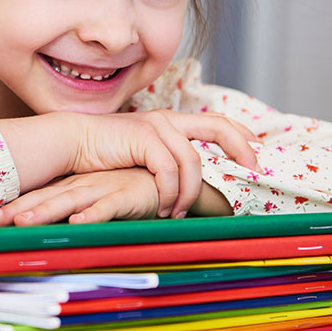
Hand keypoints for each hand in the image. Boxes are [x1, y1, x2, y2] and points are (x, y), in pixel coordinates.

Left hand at [0, 169, 159, 226]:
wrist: (169, 178)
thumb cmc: (131, 188)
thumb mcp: (97, 199)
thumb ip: (77, 209)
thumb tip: (51, 226)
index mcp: (74, 187)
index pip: (38, 196)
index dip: (13, 206)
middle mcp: (83, 187)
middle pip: (45, 199)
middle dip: (17, 210)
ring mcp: (103, 189)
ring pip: (70, 202)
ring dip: (46, 212)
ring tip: (22, 223)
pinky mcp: (127, 196)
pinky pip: (108, 207)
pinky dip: (93, 215)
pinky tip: (77, 223)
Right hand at [68, 110, 259, 218]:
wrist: (73, 143)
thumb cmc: (106, 155)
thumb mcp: (143, 156)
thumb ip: (167, 163)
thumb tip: (193, 185)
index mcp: (172, 121)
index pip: (218, 121)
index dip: (242, 136)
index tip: (258, 156)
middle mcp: (168, 119)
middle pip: (219, 127)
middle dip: (241, 150)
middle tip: (255, 174)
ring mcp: (156, 126)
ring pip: (193, 161)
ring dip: (190, 192)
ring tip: (179, 212)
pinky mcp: (143, 137)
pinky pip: (169, 170)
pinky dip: (169, 193)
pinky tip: (162, 207)